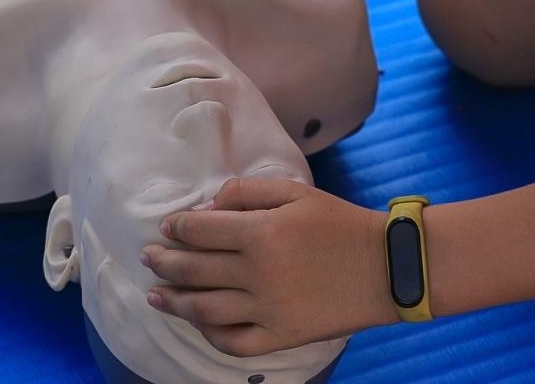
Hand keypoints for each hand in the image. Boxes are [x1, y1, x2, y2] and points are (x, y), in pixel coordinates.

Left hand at [141, 178, 397, 357]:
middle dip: (164, 262)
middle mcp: (257, 274)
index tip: (165, 227)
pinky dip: (209, 332)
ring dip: (173, 301)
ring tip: (155, 295)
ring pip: (204, 310)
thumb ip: (246, 192)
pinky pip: (233, 341)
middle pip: (194, 270)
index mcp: (260, 233)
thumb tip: (208, 207)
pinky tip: (197, 321)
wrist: (385, 266)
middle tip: (148, 257)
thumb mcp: (295, 191)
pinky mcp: (281, 337)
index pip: (200, 231)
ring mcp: (268, 310)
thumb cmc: (339, 222)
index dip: (176, 228)